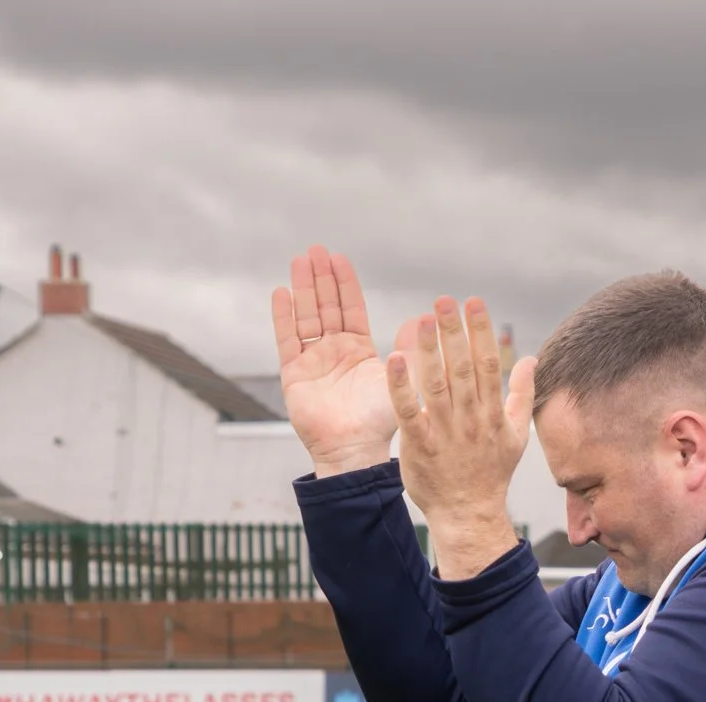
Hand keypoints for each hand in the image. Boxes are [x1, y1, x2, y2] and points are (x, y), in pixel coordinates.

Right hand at [270, 246, 400, 475]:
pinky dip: (284, 317)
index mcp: (359, 351)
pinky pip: (287, 340)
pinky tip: (281, 293)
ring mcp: (312, 362)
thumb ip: (410, 349)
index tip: (339, 258)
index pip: (350, 309)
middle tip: (316, 249)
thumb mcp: (400, 379)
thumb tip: (424, 318)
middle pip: (325, 307)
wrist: (355, 449)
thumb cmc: (379, 422)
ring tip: (299, 260)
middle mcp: (334, 352)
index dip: (344, 284)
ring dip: (302, 289)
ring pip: (306, 317)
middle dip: (321, 278)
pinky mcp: (294, 375)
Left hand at [388, 295, 537, 578]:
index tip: (474, 303)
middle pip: (463, 369)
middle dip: (455, 333)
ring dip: (430, 351)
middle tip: (445, 300)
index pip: (488, 365)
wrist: (469, 515)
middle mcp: (471, 419)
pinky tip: (395, 359)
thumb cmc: (490, 475)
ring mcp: (446, 433)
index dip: (481, 332)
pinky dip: (402, 387)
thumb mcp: (516, 436)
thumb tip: (531, 358)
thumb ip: (522, 394)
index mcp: (492, 413)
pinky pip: (409, 412)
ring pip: (437, 385)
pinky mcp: (421, 446)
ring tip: (423, 319)